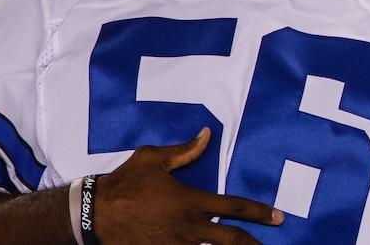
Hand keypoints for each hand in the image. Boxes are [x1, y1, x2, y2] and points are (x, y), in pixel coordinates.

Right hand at [93, 128, 282, 243]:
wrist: (91, 215)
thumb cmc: (124, 184)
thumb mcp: (153, 159)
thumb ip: (184, 150)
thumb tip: (207, 135)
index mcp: (191, 202)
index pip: (234, 207)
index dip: (260, 212)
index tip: (278, 217)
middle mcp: (188, 228)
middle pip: (231, 240)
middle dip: (253, 244)